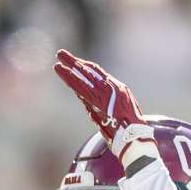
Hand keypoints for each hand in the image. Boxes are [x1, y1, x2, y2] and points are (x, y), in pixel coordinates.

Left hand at [53, 50, 154, 165]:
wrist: (132, 135)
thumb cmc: (128, 122)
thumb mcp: (122, 103)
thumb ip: (106, 97)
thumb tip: (88, 94)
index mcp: (115, 87)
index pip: (96, 72)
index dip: (83, 65)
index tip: (72, 60)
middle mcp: (108, 89)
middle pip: (87, 72)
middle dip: (73, 63)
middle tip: (60, 54)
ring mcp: (101, 96)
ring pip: (81, 81)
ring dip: (68, 73)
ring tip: (57, 66)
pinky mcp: (95, 106)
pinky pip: (81, 92)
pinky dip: (73, 83)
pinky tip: (65, 77)